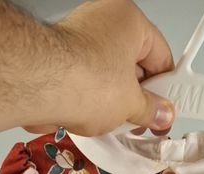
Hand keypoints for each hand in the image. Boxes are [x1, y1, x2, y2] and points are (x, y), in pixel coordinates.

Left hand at [23, 0, 175, 137]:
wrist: (36, 84)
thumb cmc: (83, 78)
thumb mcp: (131, 104)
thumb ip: (150, 110)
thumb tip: (160, 113)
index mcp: (128, 20)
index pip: (161, 55)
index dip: (167, 88)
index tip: (166, 108)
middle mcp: (102, 20)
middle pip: (132, 64)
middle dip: (138, 97)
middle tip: (143, 121)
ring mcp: (78, 37)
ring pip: (107, 74)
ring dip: (114, 102)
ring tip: (116, 123)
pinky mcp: (58, 57)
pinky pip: (85, 80)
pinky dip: (90, 100)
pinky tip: (93, 120)